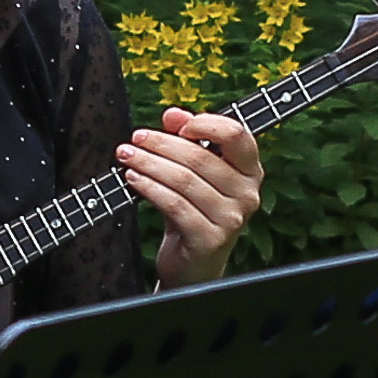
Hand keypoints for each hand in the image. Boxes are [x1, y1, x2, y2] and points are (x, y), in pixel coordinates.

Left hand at [125, 109, 265, 281]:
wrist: (194, 264)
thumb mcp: (194, 174)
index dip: (205, 123)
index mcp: (250, 171)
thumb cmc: (195, 211)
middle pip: (200, 157)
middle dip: (161, 143)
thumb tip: (173, 114)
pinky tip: (134, 179)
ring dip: (150, 164)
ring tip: (128, 157)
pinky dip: (150, 188)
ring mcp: (231, 218)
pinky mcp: (210, 238)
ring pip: (184, 180)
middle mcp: (247, 194)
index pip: (236, 134)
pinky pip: (174, 204)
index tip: (176, 124)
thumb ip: (187, 140)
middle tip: (136, 138)